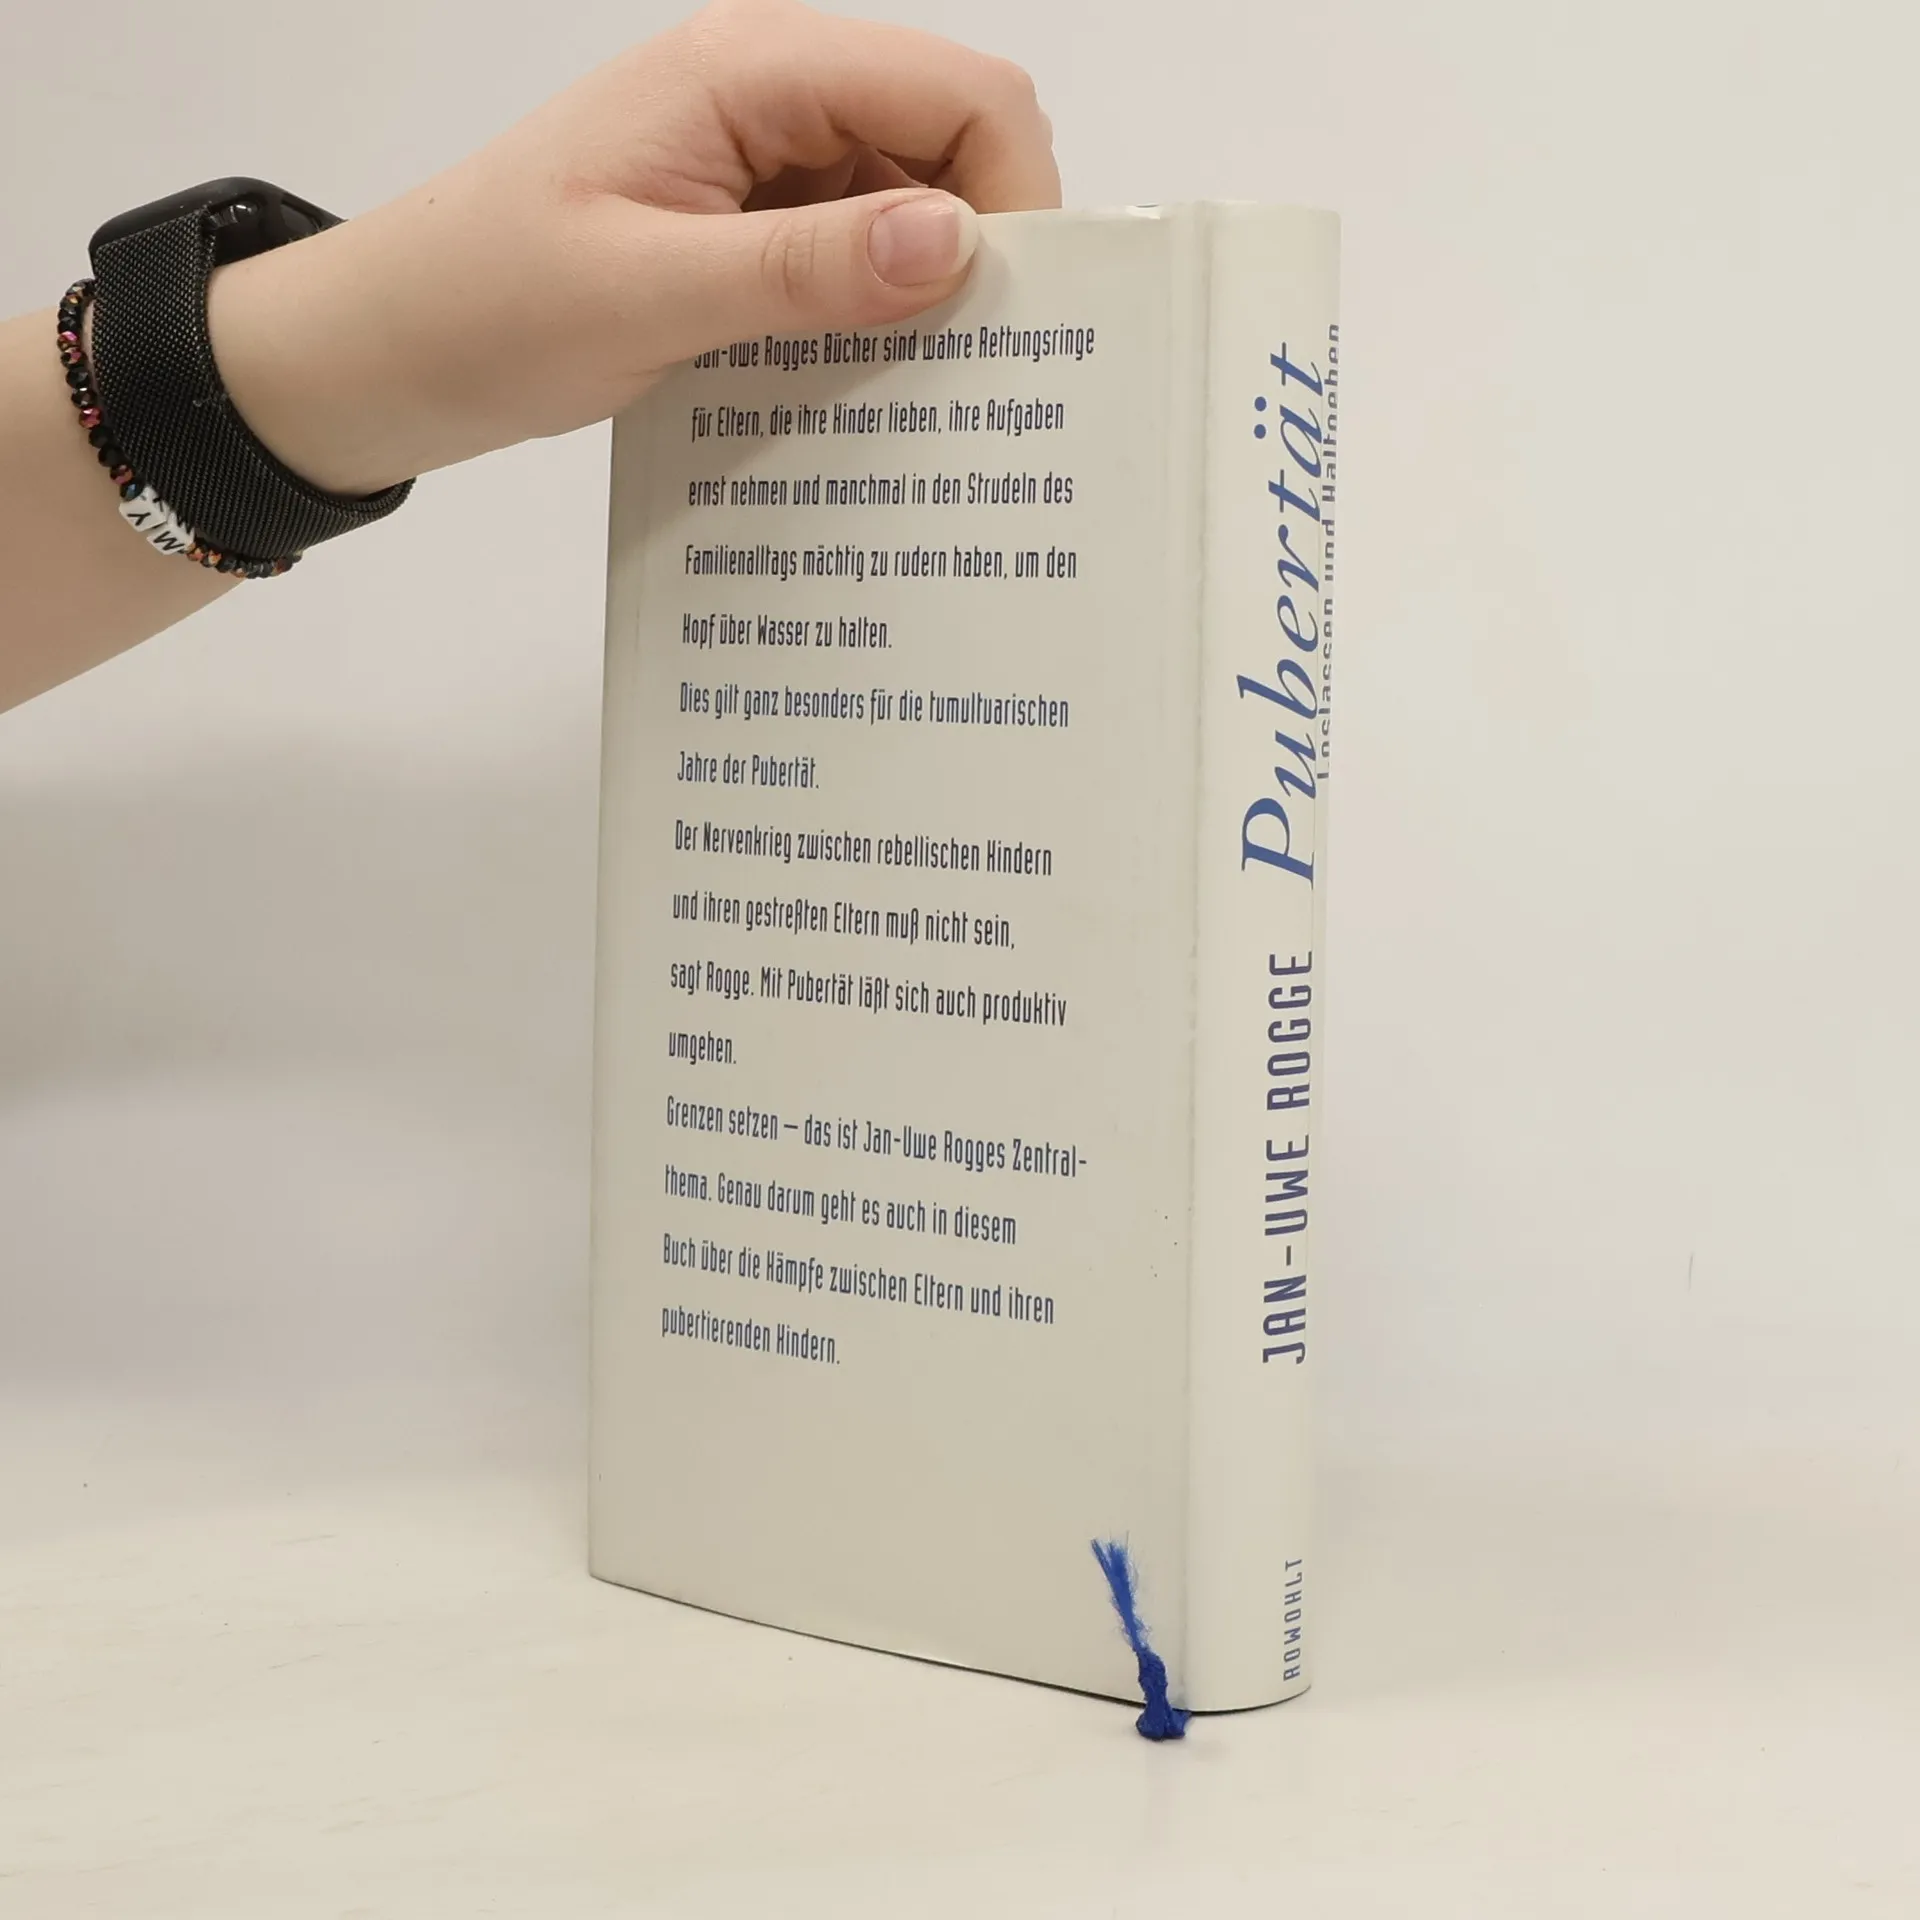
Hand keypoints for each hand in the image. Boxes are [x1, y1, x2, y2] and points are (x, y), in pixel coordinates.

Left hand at [207, 0, 1059, 495]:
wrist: (385, 350)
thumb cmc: (485, 307)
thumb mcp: (648, 294)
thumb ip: (805, 268)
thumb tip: (957, 244)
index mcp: (749, 70)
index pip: (960, 94)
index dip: (1012, 197)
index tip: (1009, 324)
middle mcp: (768, 93)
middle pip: (949, 140)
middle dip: (980, 248)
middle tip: (972, 375)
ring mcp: (757, 158)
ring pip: (908, 205)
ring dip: (924, 294)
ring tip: (915, 397)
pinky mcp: (743, 222)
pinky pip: (849, 253)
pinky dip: (870, 314)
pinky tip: (856, 385)